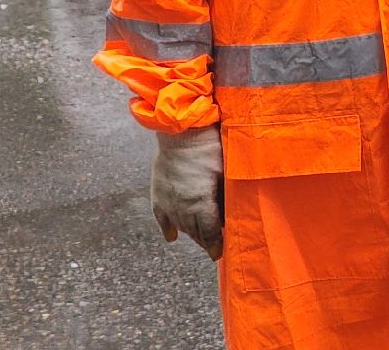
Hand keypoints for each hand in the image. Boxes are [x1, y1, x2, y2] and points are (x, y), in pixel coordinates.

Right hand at [151, 126, 222, 259]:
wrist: (181, 132)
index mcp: (200, 201)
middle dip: (205, 242)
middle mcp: (181, 205)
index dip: (215, 244)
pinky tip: (172, 237)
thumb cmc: (210, 148)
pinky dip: (167, 228)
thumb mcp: (225, 173)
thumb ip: (226, 197)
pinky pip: (161, 217)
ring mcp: (167, 200)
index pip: (209, 230)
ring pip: (180, 226)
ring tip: (200, 241)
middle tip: (214, 249)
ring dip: (190, 235)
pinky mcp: (157, 192)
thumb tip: (231, 216)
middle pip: (194, 231)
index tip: (219, 255)